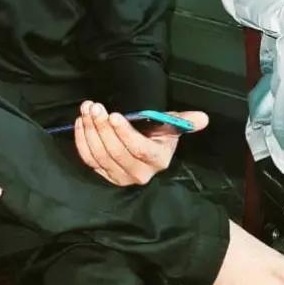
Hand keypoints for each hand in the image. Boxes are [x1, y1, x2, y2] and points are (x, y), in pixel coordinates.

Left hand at [74, 103, 208, 186]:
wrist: (146, 147)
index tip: (114, 115)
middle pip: (116, 152)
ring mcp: (119, 177)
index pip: (139, 149)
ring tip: (87, 110)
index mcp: (157, 160)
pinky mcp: (104, 175)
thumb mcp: (172, 125)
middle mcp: (139, 174)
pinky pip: (89, 160)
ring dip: (90, 131)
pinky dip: (82, 141)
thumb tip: (202, 118)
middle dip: (102, 127)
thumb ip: (185, 120)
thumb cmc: (159, 134)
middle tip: (95, 107)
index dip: (125, 134)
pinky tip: (81, 122)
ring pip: (100, 156)